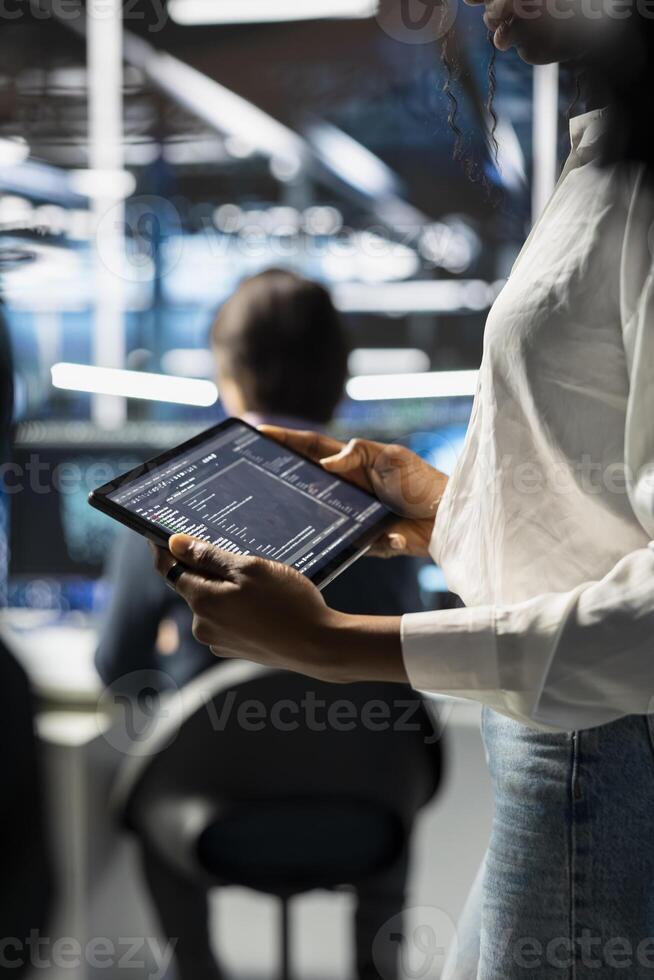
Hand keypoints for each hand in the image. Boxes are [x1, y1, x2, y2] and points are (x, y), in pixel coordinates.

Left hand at [151, 535, 404, 683]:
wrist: (318, 646)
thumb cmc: (287, 603)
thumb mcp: (250, 568)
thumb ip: (209, 557)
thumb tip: (175, 544)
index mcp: (202, 601)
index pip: (169, 570)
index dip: (164, 550)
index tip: (162, 533)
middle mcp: (203, 625)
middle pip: (194, 587)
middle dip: (208, 570)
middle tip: (238, 555)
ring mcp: (219, 640)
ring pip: (214, 603)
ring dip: (227, 590)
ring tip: (263, 583)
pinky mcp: (236, 649)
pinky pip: (229, 619)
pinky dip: (240, 607)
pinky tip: (266, 604)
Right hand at [259, 426, 447, 558]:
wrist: (450, 517)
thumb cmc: (421, 481)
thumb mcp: (390, 457)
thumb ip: (356, 453)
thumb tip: (324, 464)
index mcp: (351, 463)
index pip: (311, 449)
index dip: (285, 441)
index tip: (258, 433)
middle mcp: (347, 489)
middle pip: (306, 485)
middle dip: (281, 483)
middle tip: (254, 480)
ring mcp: (354, 516)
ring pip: (321, 520)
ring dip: (312, 521)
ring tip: (294, 520)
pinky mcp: (367, 541)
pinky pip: (354, 544)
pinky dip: (376, 540)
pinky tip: (391, 536)